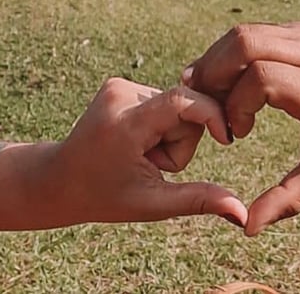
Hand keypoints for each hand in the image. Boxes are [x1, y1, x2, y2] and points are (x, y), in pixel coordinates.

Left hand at [37, 78, 246, 227]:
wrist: (57, 180)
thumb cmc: (104, 197)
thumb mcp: (153, 203)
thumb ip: (199, 200)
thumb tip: (243, 214)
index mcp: (126, 123)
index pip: (184, 101)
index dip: (212, 116)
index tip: (226, 140)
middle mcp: (121, 94)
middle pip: (187, 109)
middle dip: (183, 140)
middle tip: (153, 165)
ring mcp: (119, 85)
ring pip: (179, 106)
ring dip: (172, 134)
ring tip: (142, 155)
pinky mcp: (121, 84)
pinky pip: (165, 101)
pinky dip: (161, 124)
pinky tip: (138, 141)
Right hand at [183, 22, 299, 235]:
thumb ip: (291, 197)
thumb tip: (250, 227)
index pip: (264, 80)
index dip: (237, 105)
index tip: (238, 133)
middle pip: (247, 45)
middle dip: (213, 75)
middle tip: (205, 107)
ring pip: (247, 33)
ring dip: (217, 61)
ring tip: (208, 94)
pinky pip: (257, 31)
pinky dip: (232, 52)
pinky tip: (228, 81)